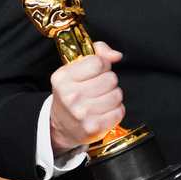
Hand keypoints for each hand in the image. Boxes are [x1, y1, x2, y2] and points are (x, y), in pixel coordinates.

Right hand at [49, 41, 124, 156]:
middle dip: (108, 81)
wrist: (60, 126)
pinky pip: (120, 111)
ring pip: (117, 95)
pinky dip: (116, 110)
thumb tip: (117, 56)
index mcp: (63, 77)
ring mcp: (83, 114)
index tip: (98, 70)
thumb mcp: (75, 67)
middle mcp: (71, 96)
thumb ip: (98, 51)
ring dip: (113, 96)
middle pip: (111, 79)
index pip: (98, 62)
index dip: (104, 64)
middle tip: (98, 87)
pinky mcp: (94, 128)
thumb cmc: (72, 92)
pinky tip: (103, 111)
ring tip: (100, 99)